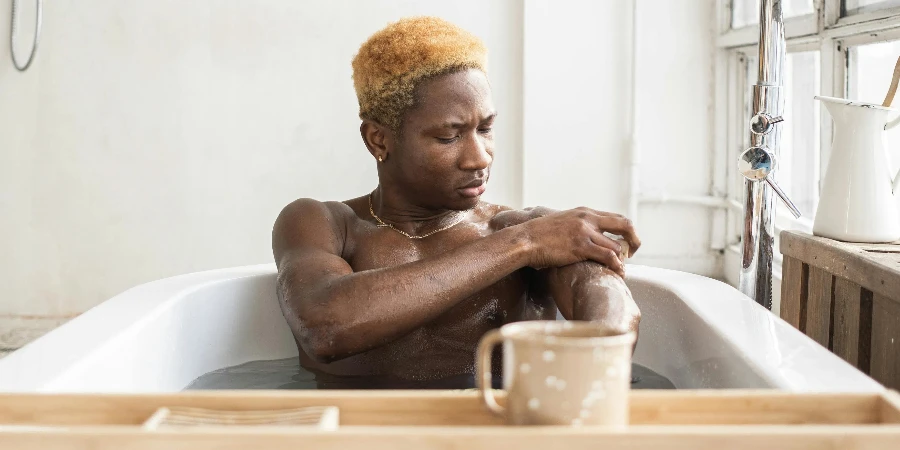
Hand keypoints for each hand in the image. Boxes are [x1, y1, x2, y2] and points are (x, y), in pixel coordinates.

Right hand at [519, 207, 640, 275]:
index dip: (626, 231)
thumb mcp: (562, 223)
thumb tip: (585, 238)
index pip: (616, 217)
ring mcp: (585, 232)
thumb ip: (577, 226)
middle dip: (634, 240)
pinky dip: (616, 265)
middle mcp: (588, 219)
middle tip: (634, 253)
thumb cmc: (540, 236)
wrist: (526, 239)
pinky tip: (618, 272)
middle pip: (624, 225)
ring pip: (616, 245)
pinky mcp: (581, 246)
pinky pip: (607, 256)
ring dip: (622, 259)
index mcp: (585, 212)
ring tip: (621, 270)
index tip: (626, 242)